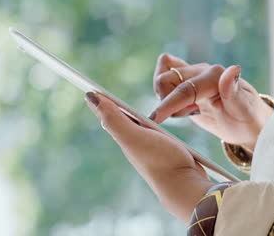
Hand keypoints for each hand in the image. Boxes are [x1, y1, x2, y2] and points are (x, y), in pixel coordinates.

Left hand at [85, 92, 213, 222]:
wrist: (184, 185)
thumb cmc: (160, 159)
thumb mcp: (133, 136)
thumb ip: (114, 118)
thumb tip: (89, 96)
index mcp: (125, 136)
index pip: (109, 114)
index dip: (100, 101)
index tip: (89, 89)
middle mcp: (134, 142)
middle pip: (122, 121)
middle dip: (113, 108)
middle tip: (103, 97)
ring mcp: (149, 148)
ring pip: (138, 128)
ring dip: (134, 118)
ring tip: (124, 110)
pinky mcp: (165, 152)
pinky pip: (155, 136)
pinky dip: (154, 128)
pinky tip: (157, 129)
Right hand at [150, 54, 273, 152]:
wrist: (249, 122)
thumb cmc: (248, 118)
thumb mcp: (245, 110)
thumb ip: (234, 91)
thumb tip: (233, 69)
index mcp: (215, 76)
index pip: (185, 89)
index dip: (168, 104)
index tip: (155, 119)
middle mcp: (201, 71)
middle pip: (166, 79)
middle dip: (168, 103)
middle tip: (190, 115)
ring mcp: (192, 75)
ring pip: (162, 77)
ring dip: (165, 98)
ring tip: (187, 112)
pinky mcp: (185, 83)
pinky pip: (164, 75)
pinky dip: (162, 93)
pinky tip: (178, 107)